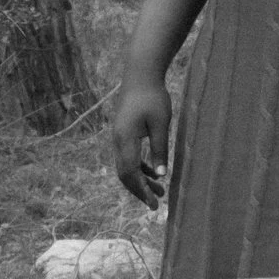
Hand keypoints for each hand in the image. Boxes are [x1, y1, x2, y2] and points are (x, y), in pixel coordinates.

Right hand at [109, 80, 172, 207]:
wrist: (140, 74)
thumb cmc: (153, 96)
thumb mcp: (161, 124)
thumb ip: (160, 150)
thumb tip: (161, 175)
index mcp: (125, 139)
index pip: (131, 173)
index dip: (142, 191)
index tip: (154, 205)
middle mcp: (117, 140)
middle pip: (125, 174)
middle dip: (139, 190)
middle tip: (155, 205)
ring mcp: (118, 136)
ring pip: (126, 166)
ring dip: (141, 180)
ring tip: (160, 191)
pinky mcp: (123, 132)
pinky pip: (129, 156)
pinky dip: (140, 167)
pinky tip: (154, 173)